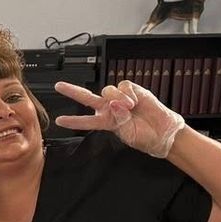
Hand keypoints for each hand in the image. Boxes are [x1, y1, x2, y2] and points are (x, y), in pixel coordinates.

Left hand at [54, 80, 183, 158]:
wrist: (162, 131)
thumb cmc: (144, 135)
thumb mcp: (127, 133)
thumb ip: (119, 119)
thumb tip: (115, 104)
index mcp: (105, 121)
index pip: (86, 121)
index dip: (73, 121)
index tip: (59, 121)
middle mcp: (109, 108)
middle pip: (87, 97)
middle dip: (72, 91)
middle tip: (58, 86)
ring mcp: (119, 98)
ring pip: (107, 90)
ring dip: (117, 98)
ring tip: (129, 107)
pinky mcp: (132, 90)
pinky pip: (123, 86)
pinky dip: (128, 93)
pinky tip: (134, 101)